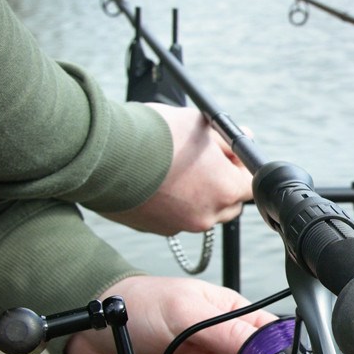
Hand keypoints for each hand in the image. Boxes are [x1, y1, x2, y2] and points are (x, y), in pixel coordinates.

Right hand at [102, 104, 253, 235]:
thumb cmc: (156, 134)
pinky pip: (174, 217)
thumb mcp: (201, 124)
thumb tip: (245, 138)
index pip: (249, 184)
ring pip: (201, 212)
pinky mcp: (155, 229)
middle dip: (221, 183)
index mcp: (225, 189)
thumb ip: (227, 138)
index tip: (226, 153)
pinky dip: (170, 203)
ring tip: (173, 168)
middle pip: (228, 203)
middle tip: (203, 160)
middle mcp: (207, 215)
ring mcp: (180, 226)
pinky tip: (155, 181)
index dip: (239, 166)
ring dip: (195, 194)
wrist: (104, 152)